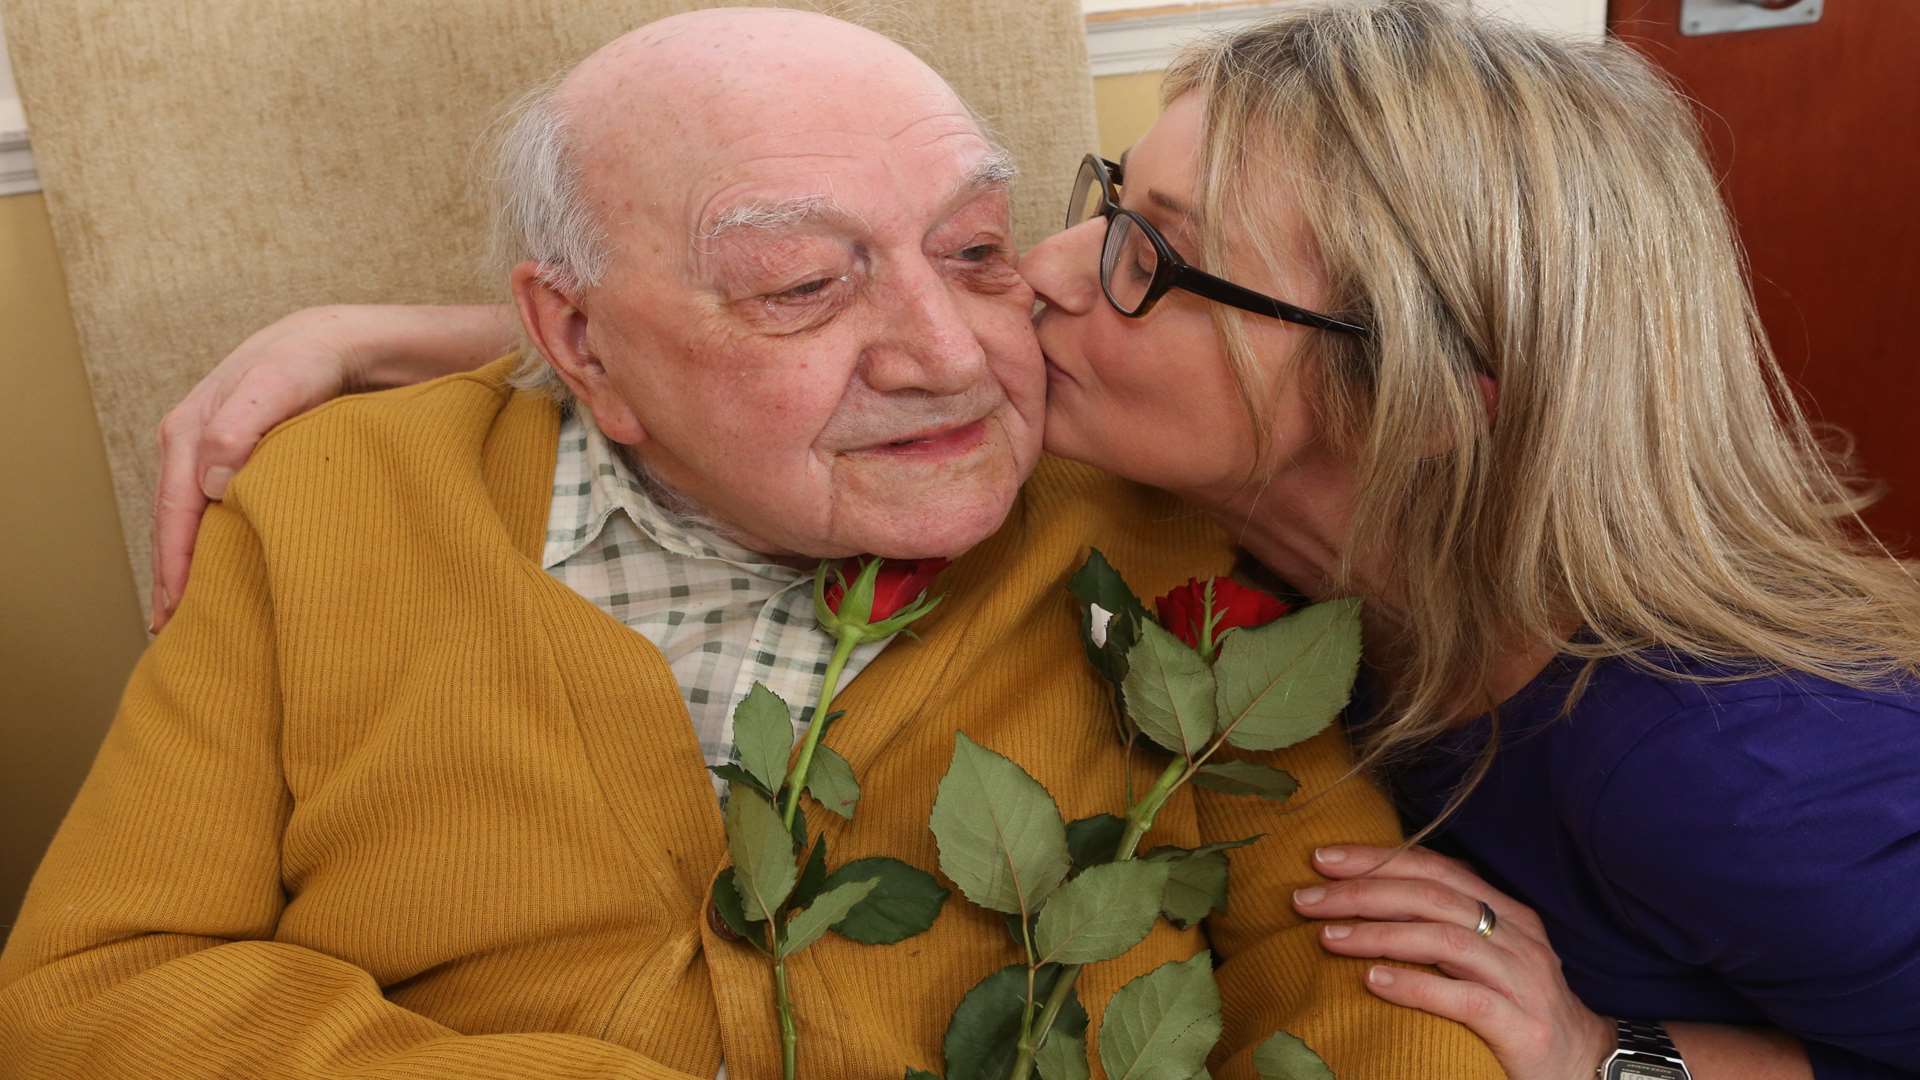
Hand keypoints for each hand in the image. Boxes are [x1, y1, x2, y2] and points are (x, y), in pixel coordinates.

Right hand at [150, 306, 369, 631]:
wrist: (342, 340)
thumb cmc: (310, 360)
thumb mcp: (278, 384)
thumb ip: (242, 427)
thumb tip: (210, 483)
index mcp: (188, 431)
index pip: (174, 512)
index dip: (173, 565)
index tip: (174, 612)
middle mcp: (193, 444)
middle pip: (176, 523)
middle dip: (173, 577)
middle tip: (176, 633)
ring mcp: (216, 453)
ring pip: (197, 520)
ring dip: (194, 565)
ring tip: (197, 614)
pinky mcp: (245, 460)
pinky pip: (221, 510)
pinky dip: (217, 544)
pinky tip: (227, 571)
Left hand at [1293, 844, 1613, 1079]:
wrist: (1583, 1067)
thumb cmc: (1515, 1007)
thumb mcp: (1483, 956)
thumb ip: (1441, 925)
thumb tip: (1366, 898)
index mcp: (1503, 911)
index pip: (1434, 867)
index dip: (1376, 859)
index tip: (1321, 860)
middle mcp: (1516, 935)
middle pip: (1430, 896)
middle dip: (1362, 891)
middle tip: (1306, 898)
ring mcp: (1522, 979)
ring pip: (1443, 939)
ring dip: (1378, 934)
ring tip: (1328, 937)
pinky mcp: (1521, 1025)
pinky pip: (1463, 998)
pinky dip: (1414, 986)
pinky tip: (1373, 981)